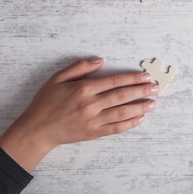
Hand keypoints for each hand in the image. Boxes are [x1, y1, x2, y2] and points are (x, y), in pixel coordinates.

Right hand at [0, 58, 156, 172]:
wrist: (37, 130)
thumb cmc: (46, 103)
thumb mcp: (57, 79)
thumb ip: (79, 68)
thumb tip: (99, 60)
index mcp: (83, 89)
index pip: (114, 81)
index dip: (132, 78)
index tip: (145, 76)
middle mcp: (90, 105)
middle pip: (121, 96)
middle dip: (141, 91)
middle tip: (156, 88)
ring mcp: (93, 120)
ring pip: (122, 112)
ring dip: (140, 107)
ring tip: (153, 103)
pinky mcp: (93, 133)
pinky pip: (115, 128)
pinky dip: (129, 124)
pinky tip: (140, 119)